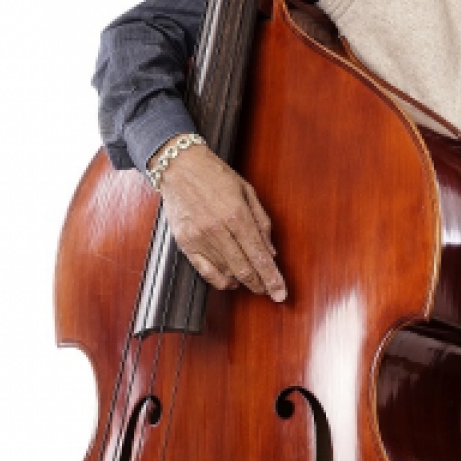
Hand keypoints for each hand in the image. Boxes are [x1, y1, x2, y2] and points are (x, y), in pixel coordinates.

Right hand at [154, 136, 286, 301]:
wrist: (179, 166)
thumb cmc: (215, 175)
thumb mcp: (248, 192)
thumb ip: (262, 223)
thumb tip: (271, 252)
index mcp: (237, 215)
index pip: (259, 256)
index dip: (272, 279)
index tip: (280, 294)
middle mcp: (218, 230)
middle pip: (244, 270)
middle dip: (260, 285)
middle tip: (269, 291)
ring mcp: (200, 238)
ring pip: (226, 273)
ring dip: (242, 282)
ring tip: (252, 282)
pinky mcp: (185, 243)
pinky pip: (205, 272)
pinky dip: (220, 281)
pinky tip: (230, 281)